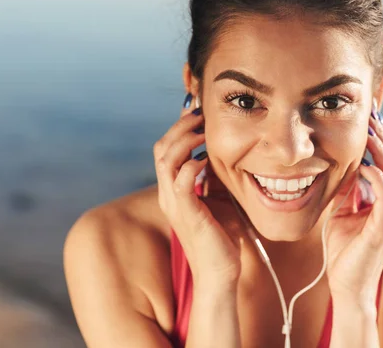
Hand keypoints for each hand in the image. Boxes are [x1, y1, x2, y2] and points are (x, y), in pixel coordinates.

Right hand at [153, 94, 240, 287]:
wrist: (220, 272)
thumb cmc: (221, 235)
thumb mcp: (218, 196)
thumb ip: (214, 175)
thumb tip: (221, 149)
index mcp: (174, 189)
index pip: (167, 149)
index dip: (179, 127)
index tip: (197, 111)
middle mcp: (168, 193)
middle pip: (161, 148)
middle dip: (180, 126)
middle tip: (201, 113)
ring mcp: (174, 204)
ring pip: (166, 159)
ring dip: (185, 140)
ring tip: (204, 130)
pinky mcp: (187, 214)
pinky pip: (181, 181)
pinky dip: (191, 165)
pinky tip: (207, 158)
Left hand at [325, 103, 382, 304]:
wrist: (347, 285)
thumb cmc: (344, 251)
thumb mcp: (343, 212)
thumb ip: (349, 190)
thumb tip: (345, 166)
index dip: (379, 138)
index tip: (369, 116)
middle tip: (373, 112)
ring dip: (382, 151)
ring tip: (370, 131)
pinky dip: (378, 178)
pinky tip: (366, 165)